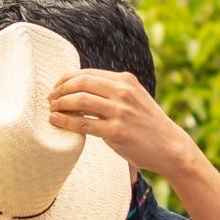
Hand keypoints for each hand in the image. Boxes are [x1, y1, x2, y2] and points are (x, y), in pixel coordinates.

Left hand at [45, 68, 194, 177]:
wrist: (169, 146)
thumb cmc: (146, 124)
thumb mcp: (133, 99)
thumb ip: (112, 92)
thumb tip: (80, 91)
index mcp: (125, 80)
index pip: (88, 73)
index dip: (66, 79)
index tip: (56, 88)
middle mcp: (123, 91)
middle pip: (81, 82)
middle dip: (60, 89)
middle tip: (50, 99)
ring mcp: (120, 111)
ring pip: (80, 101)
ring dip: (60, 104)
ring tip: (51, 110)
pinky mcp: (116, 132)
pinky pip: (83, 124)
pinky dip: (66, 121)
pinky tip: (56, 121)